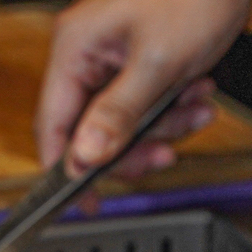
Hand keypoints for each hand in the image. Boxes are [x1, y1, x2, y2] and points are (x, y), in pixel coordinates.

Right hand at [35, 0, 251, 179]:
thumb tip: (84, 157)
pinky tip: (198, 94)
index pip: (53, 125)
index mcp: (76, 48)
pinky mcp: (139, 65)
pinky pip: (147, 108)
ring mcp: (113, 62)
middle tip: (165, 153)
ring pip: (126, 125)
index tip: (86, 203)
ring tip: (196, 106)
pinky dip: (175, 110)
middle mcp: (87, 56)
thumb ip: (117, 115)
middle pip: (93, 132)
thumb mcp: (157, 63)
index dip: (68, 170)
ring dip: (165, 126)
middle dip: (136, 145)